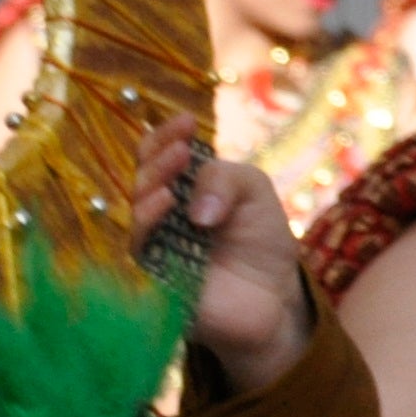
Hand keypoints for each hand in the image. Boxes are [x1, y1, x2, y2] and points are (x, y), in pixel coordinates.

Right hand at [132, 120, 307, 390]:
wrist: (277, 295)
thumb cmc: (262, 241)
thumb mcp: (255, 193)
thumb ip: (226, 180)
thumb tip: (193, 206)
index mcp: (182, 188)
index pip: (159, 156)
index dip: (165, 137)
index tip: (186, 121)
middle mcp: (162, 214)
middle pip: (144, 179)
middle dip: (158, 160)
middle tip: (181, 149)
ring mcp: (156, 243)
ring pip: (137, 209)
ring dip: (151, 186)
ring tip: (174, 173)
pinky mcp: (154, 274)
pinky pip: (140, 245)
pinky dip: (149, 221)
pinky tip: (165, 203)